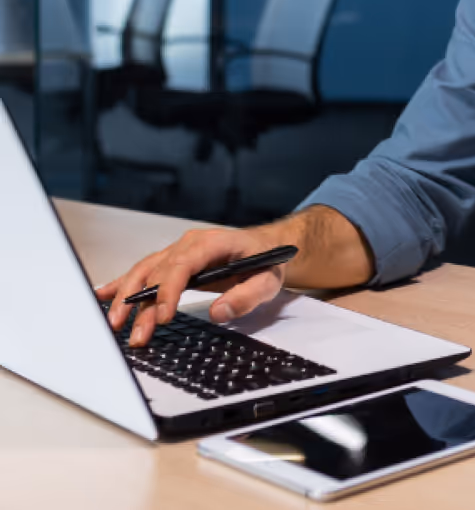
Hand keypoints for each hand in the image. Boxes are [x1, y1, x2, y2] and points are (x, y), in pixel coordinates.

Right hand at [95, 224, 290, 346]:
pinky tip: (102, 296)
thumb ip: (247, 296)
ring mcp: (178, 252)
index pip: (183, 264)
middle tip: (135, 334)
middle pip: (157, 271)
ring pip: (145, 272)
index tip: (163, 317)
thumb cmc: (266, 262)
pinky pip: (144, 272)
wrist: (266, 247)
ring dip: (127, 298)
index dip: (168, 290)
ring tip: (115, 325)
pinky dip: (122, 284)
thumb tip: (219, 312)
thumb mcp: (268, 280)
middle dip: (142, 303)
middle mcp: (190, 244)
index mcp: (212, 243)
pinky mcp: (172, 262)